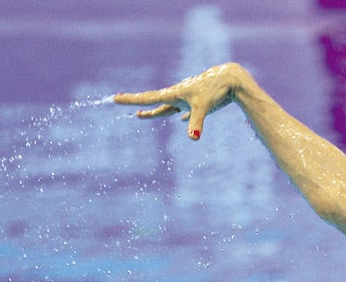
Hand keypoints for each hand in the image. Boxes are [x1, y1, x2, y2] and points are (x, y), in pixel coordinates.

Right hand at [113, 63, 248, 140]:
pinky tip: (181, 120)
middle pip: (154, 102)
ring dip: (155, 111)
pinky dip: (181, 115)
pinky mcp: (199, 101)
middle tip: (121, 102)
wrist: (231, 80)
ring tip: (142, 115)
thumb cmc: (215, 92)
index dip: (131, 100)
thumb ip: (196, 123)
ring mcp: (187, 98)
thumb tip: (193, 138)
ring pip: (168, 106)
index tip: (114, 98)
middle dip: (138, 105)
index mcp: (173, 94)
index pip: (148, 98)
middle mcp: (177, 95)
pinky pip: (186, 110)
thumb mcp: (204, 108)